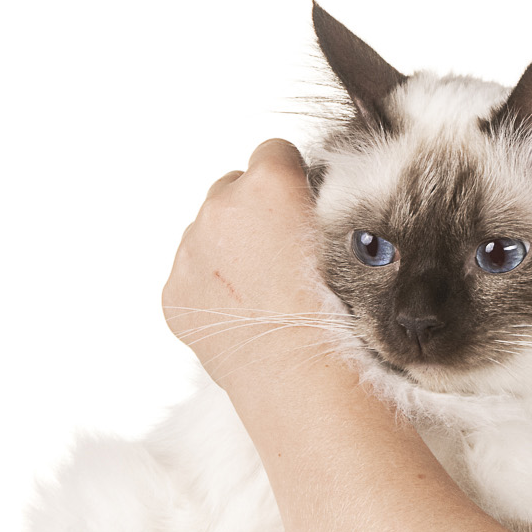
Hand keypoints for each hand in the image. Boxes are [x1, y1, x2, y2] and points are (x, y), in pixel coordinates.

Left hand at [163, 139, 332, 395]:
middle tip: (285, 258)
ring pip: (207, 233)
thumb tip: (314, 204)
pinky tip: (243, 318)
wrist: (308, 378)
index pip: (274, 153)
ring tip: (266, 295)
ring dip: (230, 252)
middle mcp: (220, 208)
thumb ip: (323, 208)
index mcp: (267, 185)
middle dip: (254, 214)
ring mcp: (191, 252)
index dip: (293, 182)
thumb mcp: (356, 241)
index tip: (305, 211)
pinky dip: (211, 292)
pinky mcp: (175, 295)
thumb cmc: (343, 316)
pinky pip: (191, 278)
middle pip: (232, 189)